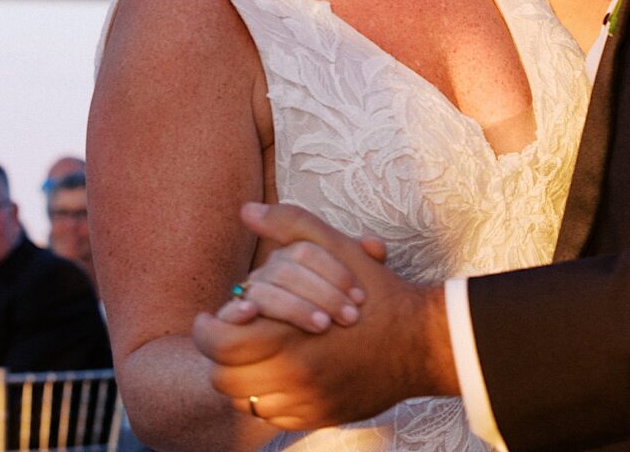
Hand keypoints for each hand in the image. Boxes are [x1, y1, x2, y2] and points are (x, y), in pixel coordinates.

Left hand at [192, 203, 457, 428]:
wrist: (421, 344)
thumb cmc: (378, 294)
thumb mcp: (336, 249)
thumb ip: (290, 225)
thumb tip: (247, 210)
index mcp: (288, 337)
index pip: (221, 345)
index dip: (208, 330)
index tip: (210, 318)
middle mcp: (293, 378)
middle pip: (224, 379)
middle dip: (221, 356)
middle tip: (230, 337)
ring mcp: (306, 403)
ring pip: (244, 402)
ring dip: (242, 378)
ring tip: (251, 355)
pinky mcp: (318, 418)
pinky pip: (273, 417)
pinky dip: (268, 398)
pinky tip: (280, 374)